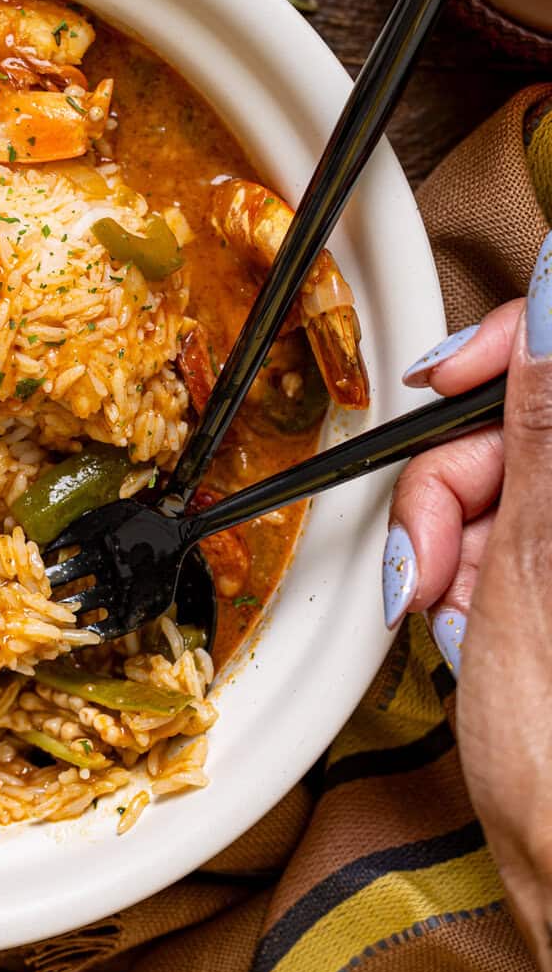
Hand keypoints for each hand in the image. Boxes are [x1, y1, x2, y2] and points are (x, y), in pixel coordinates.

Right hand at [386, 233, 551, 971]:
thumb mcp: (531, 577)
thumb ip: (546, 427)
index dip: (502, 347)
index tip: (443, 384)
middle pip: (530, 423)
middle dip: (456, 477)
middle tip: (431, 558)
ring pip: (511, 482)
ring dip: (455, 537)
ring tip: (446, 615)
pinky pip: (515, 537)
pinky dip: (473, 571)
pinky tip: (464, 624)